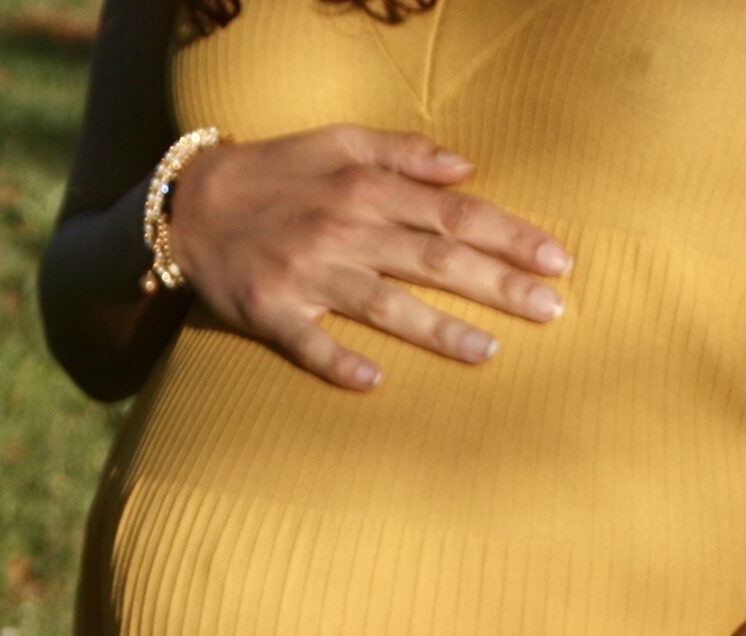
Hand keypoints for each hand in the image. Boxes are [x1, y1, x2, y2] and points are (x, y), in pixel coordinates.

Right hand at [163, 124, 571, 390]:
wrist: (187, 206)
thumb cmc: (273, 173)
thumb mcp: (336, 141)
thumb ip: (403, 151)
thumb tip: (466, 167)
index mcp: (365, 188)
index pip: (454, 213)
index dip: (511, 236)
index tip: (558, 261)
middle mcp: (344, 230)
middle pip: (435, 259)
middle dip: (499, 285)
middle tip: (552, 310)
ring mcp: (308, 275)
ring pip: (386, 305)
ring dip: (439, 330)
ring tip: (490, 351)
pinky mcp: (272, 312)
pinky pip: (309, 343)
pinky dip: (338, 362)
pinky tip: (373, 383)